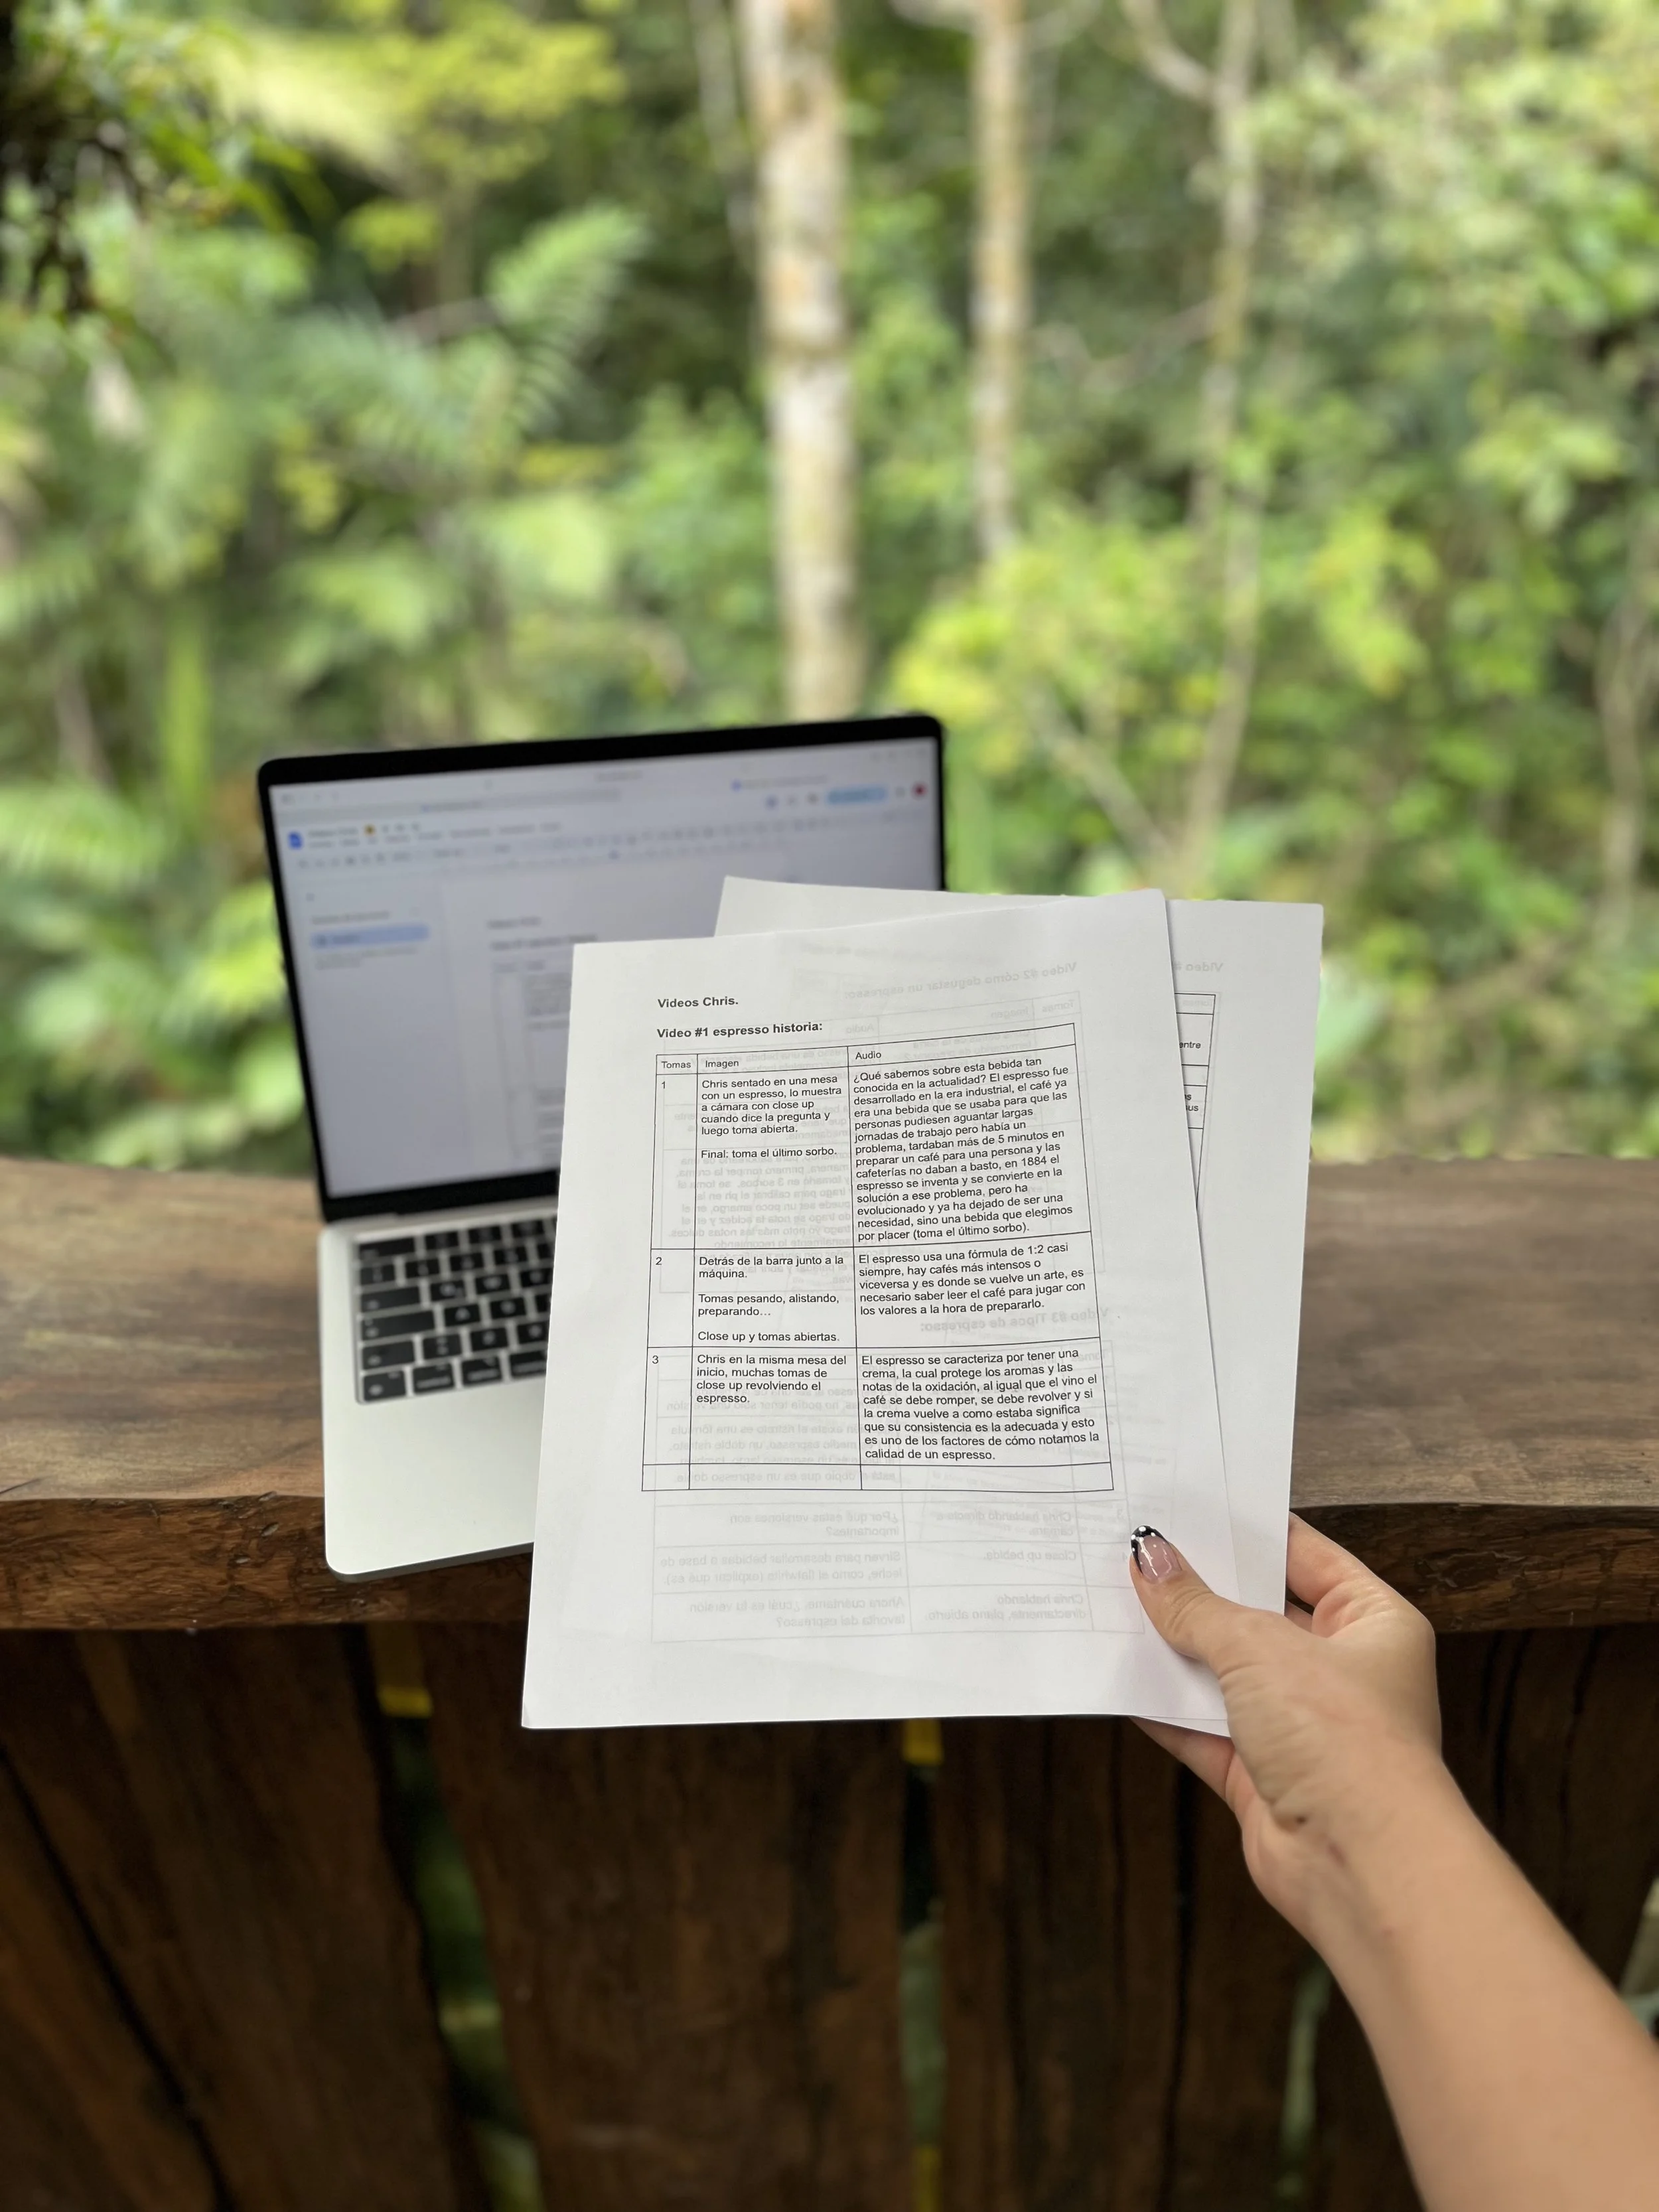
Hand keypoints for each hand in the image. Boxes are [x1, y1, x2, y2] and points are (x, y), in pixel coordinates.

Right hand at [1131, 1515, 1447, 1947]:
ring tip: (1114, 1603)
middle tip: (1138, 1551)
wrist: (1361, 1864)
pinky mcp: (1265, 1777)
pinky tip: (1121, 1678)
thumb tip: (1151, 1559)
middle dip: (1201, 1591)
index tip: (1187, 1504)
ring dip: (1177, 1650)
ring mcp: (1304, 1728)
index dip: (1245, 1529)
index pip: (1304, 1554)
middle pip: (1259, 1614)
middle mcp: (1344, 1672)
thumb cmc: (1346, 1742)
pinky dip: (1166, 1709)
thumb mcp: (1260, 1648)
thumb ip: (1197, 1605)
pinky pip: (1205, 1730)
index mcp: (1375, 1623)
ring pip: (1226, 1674)